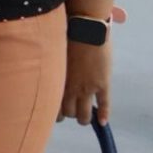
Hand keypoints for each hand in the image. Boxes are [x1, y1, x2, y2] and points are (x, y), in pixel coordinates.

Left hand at [61, 7, 123, 123]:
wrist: (85, 30)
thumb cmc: (64, 36)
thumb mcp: (53, 55)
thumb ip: (52, 68)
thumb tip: (47, 72)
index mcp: (55, 81)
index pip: (52, 105)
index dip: (55, 111)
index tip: (55, 111)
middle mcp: (70, 88)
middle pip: (68, 113)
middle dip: (69, 114)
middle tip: (71, 112)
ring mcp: (87, 88)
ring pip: (84, 114)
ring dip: (84, 118)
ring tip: (84, 118)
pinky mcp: (103, 85)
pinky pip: (104, 105)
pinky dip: (103, 115)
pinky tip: (102, 122)